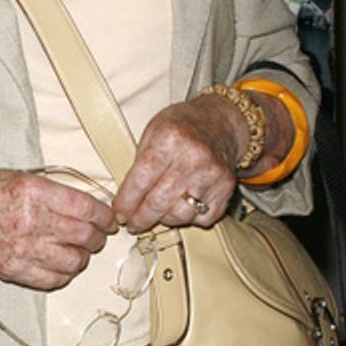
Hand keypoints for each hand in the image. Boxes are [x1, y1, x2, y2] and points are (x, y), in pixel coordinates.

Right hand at [0, 169, 115, 290]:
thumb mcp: (19, 177)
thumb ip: (53, 192)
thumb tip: (88, 207)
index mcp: (33, 192)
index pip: (86, 208)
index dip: (105, 216)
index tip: (109, 218)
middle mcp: (30, 221)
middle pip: (85, 236)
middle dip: (98, 236)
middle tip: (98, 234)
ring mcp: (22, 249)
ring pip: (74, 261)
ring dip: (83, 256)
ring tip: (79, 249)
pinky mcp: (13, 270)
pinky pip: (53, 279)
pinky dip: (65, 273)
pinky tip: (62, 263)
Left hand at [112, 97, 242, 232]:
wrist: (221, 122)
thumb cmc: (183, 126)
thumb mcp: (153, 131)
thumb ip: (139, 164)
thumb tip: (126, 200)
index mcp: (170, 140)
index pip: (140, 182)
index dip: (126, 203)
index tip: (120, 214)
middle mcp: (193, 158)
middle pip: (158, 204)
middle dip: (140, 219)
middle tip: (133, 223)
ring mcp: (212, 175)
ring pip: (179, 215)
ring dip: (164, 219)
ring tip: (158, 212)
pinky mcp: (226, 189)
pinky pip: (202, 218)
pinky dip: (190, 218)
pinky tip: (184, 205)